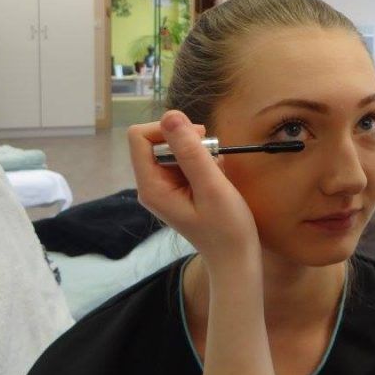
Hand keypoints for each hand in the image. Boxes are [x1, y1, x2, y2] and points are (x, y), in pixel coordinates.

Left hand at [127, 111, 259, 271]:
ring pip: (173, 149)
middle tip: (213, 156)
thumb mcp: (212, 187)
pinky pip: (184, 161)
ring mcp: (164, 188)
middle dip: (186, 140)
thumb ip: (191, 152)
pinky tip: (216, 177)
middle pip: (156, 141)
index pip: (139, 137)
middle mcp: (152, 185)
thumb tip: (171, 114)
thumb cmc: (227, 228)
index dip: (167, 129)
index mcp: (152, 186)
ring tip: (217, 172)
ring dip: (198, 151)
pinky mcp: (178, 189)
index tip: (197, 139)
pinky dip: (202, 161)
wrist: (236, 259)